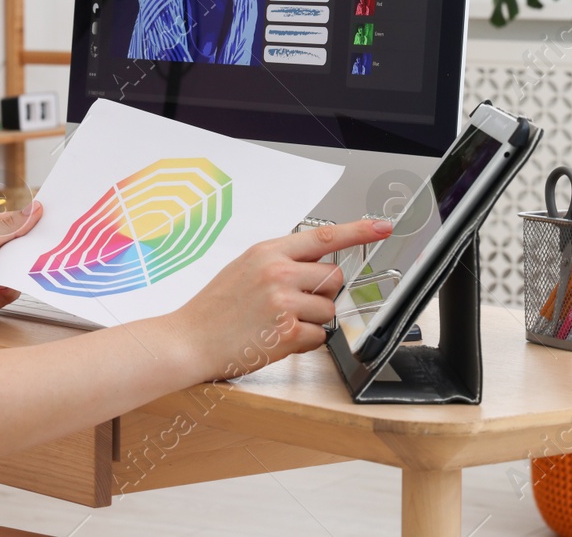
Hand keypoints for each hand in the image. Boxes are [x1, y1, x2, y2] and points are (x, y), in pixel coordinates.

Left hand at [0, 201, 42, 324]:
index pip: (19, 223)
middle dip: (34, 250)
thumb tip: (36, 209)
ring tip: (27, 268)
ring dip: (22, 271)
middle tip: (54, 248)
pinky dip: (11, 289)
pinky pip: (11, 291)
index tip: (58, 223)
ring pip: (19, 271)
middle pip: (23, 249)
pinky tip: (3, 286)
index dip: (36, 223)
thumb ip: (11, 227)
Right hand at [170, 218, 392, 381]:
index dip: (359, 231)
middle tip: (295, 304)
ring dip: (313, 321)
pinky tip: (278, 339)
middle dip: (323, 294)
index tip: (382, 227)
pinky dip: (304, 342)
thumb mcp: (244, 268)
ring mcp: (283, 302)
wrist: (189, 340)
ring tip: (280, 323)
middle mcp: (278, 272)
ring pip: (329, 309)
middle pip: (333, 278)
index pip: (324, 236)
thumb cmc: (215, 308)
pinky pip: (319, 336)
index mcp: (268, 252)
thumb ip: (281, 262)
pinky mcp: (287, 332)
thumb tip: (316, 265)